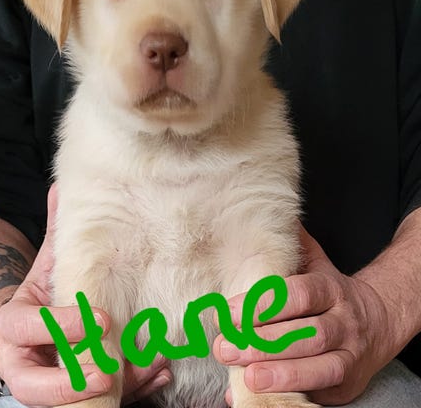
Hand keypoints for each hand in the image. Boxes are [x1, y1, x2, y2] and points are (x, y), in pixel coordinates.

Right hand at [0, 186, 171, 405]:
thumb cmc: (53, 283)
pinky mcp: (77, 391)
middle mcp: (24, 357)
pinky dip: (132, 390)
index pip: (18, 329)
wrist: (49, 314)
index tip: (100, 319)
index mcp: (15, 321)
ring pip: (66, 399)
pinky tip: (160, 372)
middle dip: (66, 383)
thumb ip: (58, 228)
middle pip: (27, 384)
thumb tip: (60, 188)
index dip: (55, 327)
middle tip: (106, 374)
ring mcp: (49, 379)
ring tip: (149, 369)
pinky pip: (98, 400)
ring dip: (111, 390)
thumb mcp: (55, 257)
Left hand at [213, 227, 395, 405]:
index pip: (297, 294)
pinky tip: (257, 394)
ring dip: (279, 373)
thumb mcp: (316, 262)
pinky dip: (290, 394)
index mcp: (330, 288)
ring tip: (245, 376)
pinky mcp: (348, 380)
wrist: (379, 318)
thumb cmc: (331, 290)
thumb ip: (291, 245)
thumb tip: (265, 215)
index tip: (229, 313)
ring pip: (318, 364)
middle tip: (224, 348)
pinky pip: (321, 389)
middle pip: (304, 333)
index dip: (263, 305)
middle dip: (262, 343)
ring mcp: (348, 352)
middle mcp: (342, 320)